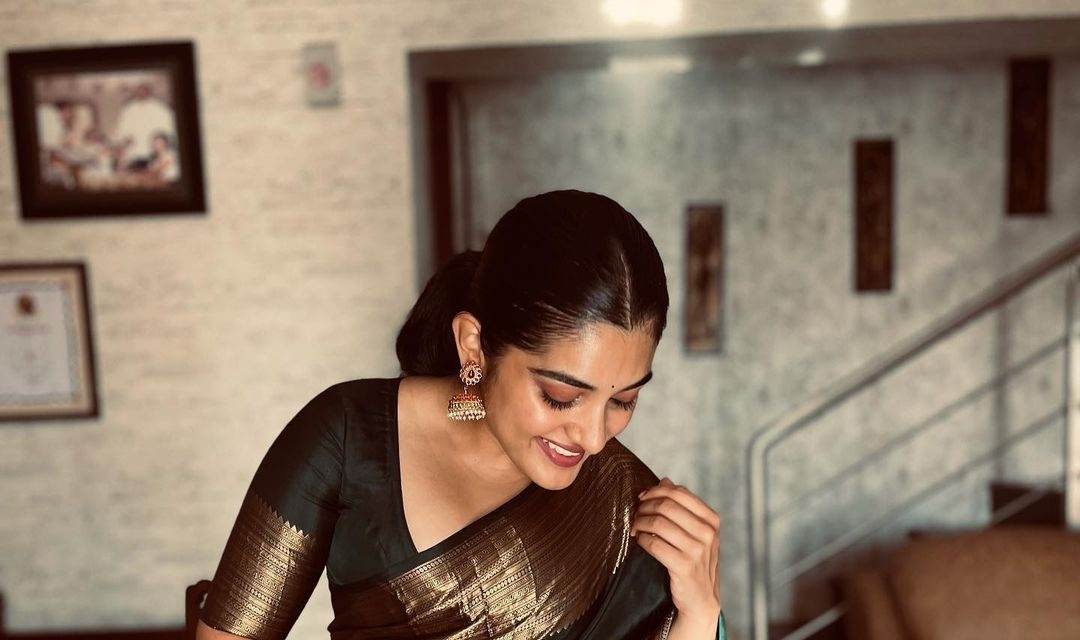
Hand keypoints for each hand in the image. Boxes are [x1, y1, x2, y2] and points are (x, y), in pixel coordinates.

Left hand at [632, 477, 721, 629]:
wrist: (700, 598)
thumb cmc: (693, 560)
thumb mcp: (694, 531)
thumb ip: (681, 506)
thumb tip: (665, 480)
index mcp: (711, 520)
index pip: (678, 493)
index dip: (655, 491)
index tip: (642, 498)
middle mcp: (708, 533)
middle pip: (666, 505)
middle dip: (645, 506)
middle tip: (635, 514)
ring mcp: (698, 550)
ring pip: (658, 523)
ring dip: (640, 522)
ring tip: (635, 527)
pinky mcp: (684, 566)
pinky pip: (654, 544)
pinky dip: (642, 539)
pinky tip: (639, 541)